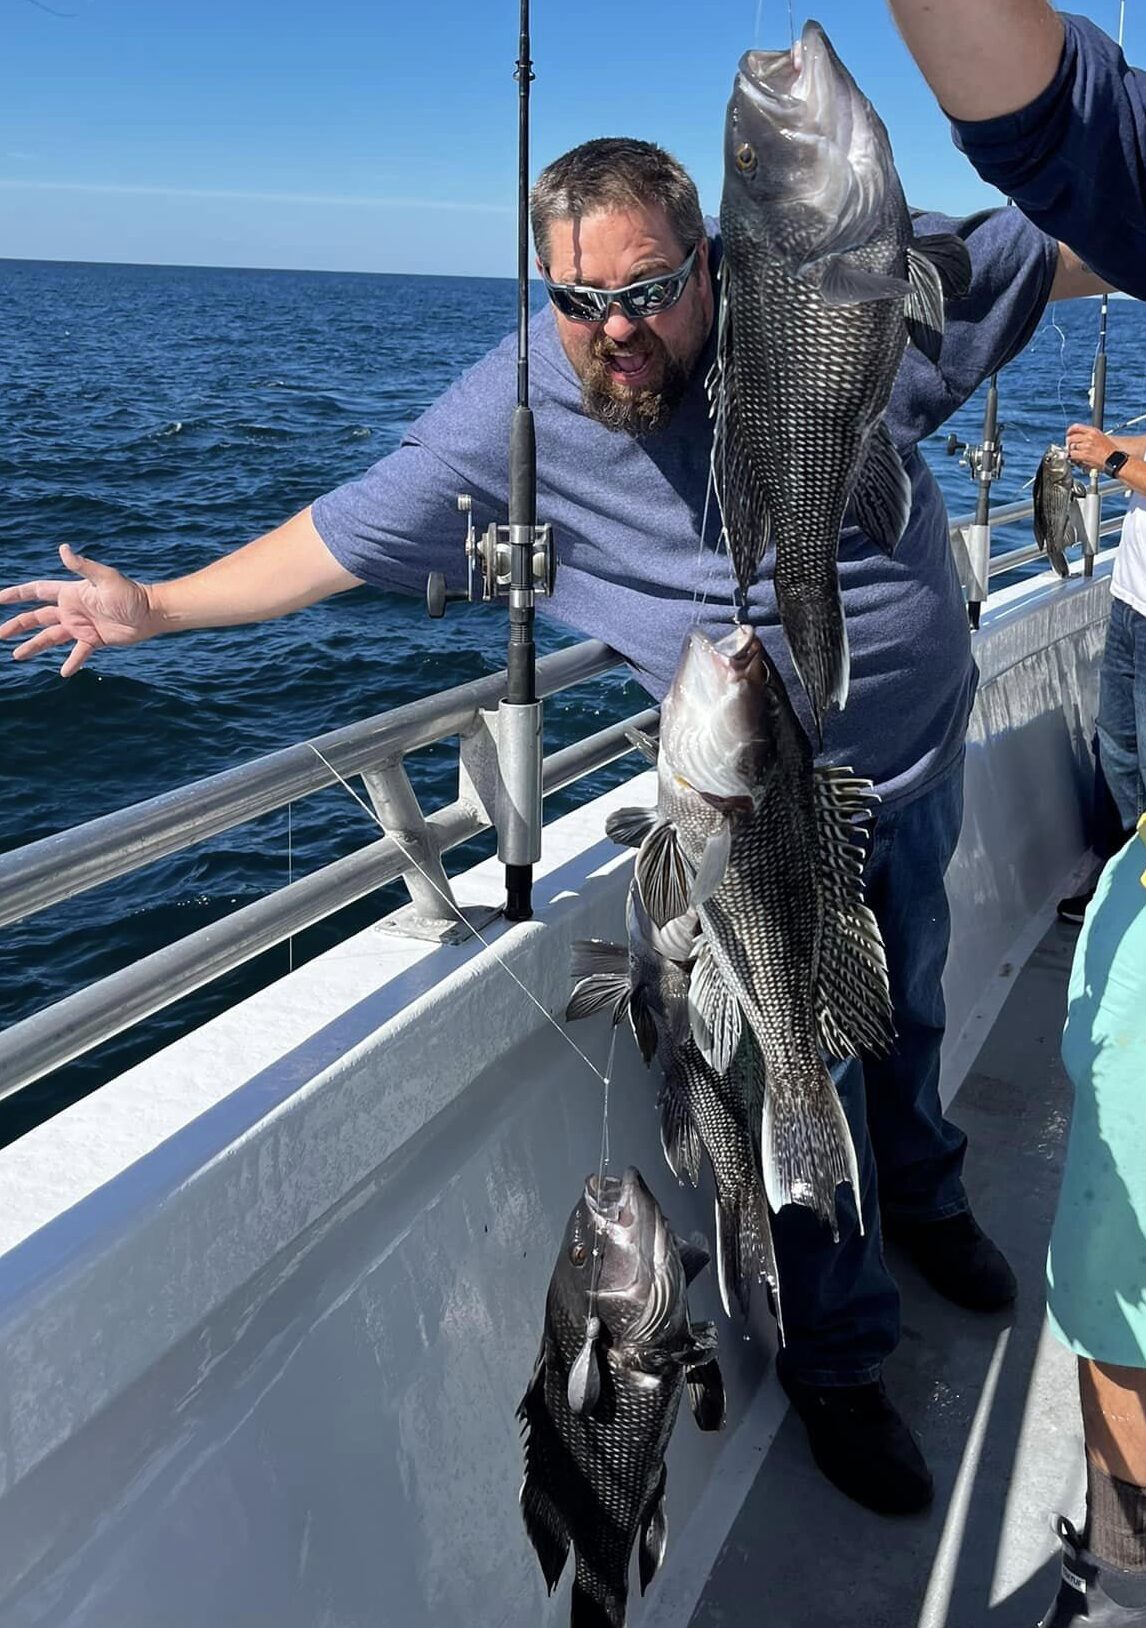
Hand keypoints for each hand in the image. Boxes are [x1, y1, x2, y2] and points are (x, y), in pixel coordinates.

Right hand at [0, 544, 156, 676]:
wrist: (151, 613)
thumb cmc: (130, 593)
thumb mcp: (106, 578)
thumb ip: (83, 566)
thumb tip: (62, 548)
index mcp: (70, 593)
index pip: (36, 592)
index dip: (16, 595)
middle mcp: (71, 610)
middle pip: (37, 618)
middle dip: (17, 625)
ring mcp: (81, 627)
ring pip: (51, 638)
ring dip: (34, 646)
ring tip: (16, 656)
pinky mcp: (95, 641)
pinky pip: (79, 653)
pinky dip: (72, 662)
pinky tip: (63, 673)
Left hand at [1065, 424, 1116, 471]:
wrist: (1114, 459)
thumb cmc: (1109, 450)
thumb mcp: (1101, 437)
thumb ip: (1089, 436)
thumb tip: (1078, 439)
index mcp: (1093, 431)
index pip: (1077, 427)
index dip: (1070, 431)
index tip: (1068, 434)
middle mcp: (1089, 437)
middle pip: (1071, 438)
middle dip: (1069, 443)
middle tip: (1070, 447)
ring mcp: (1086, 446)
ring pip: (1071, 447)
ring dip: (1071, 452)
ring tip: (1076, 455)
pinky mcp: (1084, 455)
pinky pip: (1072, 455)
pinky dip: (1072, 458)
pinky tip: (1076, 459)